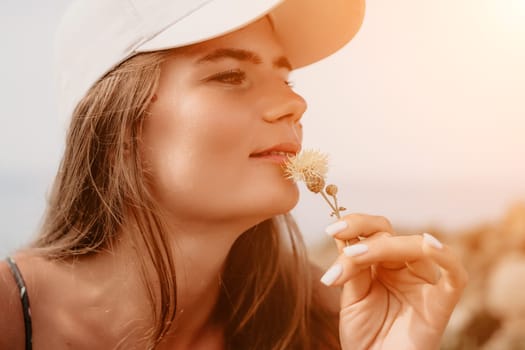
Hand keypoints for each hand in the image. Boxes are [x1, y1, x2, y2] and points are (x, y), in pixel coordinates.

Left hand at [320, 214, 467, 349]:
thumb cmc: (364, 336)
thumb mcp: (352, 297)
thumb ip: (354, 268)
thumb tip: (344, 236)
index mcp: (382, 264)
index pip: (374, 231)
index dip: (355, 224)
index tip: (331, 230)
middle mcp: (404, 268)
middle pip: (391, 235)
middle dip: (364, 238)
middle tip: (344, 253)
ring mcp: (423, 284)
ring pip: (416, 247)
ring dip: (383, 246)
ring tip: (354, 257)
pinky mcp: (440, 304)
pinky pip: (455, 276)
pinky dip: (446, 258)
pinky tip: (430, 246)